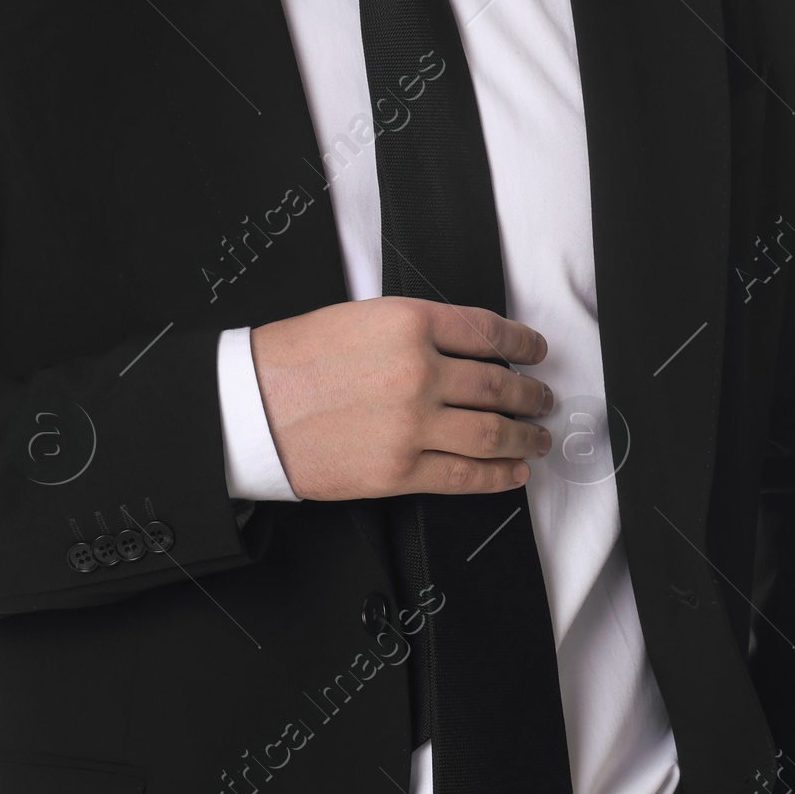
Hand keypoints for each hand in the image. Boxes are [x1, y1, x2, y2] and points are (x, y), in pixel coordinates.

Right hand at [249, 296, 551, 502]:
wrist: (249, 407)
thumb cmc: (295, 360)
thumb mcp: (360, 318)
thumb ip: (416, 330)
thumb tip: (465, 351)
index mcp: (409, 323)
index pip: (488, 331)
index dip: (522, 343)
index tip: (536, 351)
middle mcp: (419, 371)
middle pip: (498, 385)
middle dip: (532, 394)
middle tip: (544, 399)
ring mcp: (412, 424)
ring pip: (492, 433)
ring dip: (525, 437)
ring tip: (538, 438)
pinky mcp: (399, 470)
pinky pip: (465, 475)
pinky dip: (498, 475)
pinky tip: (513, 472)